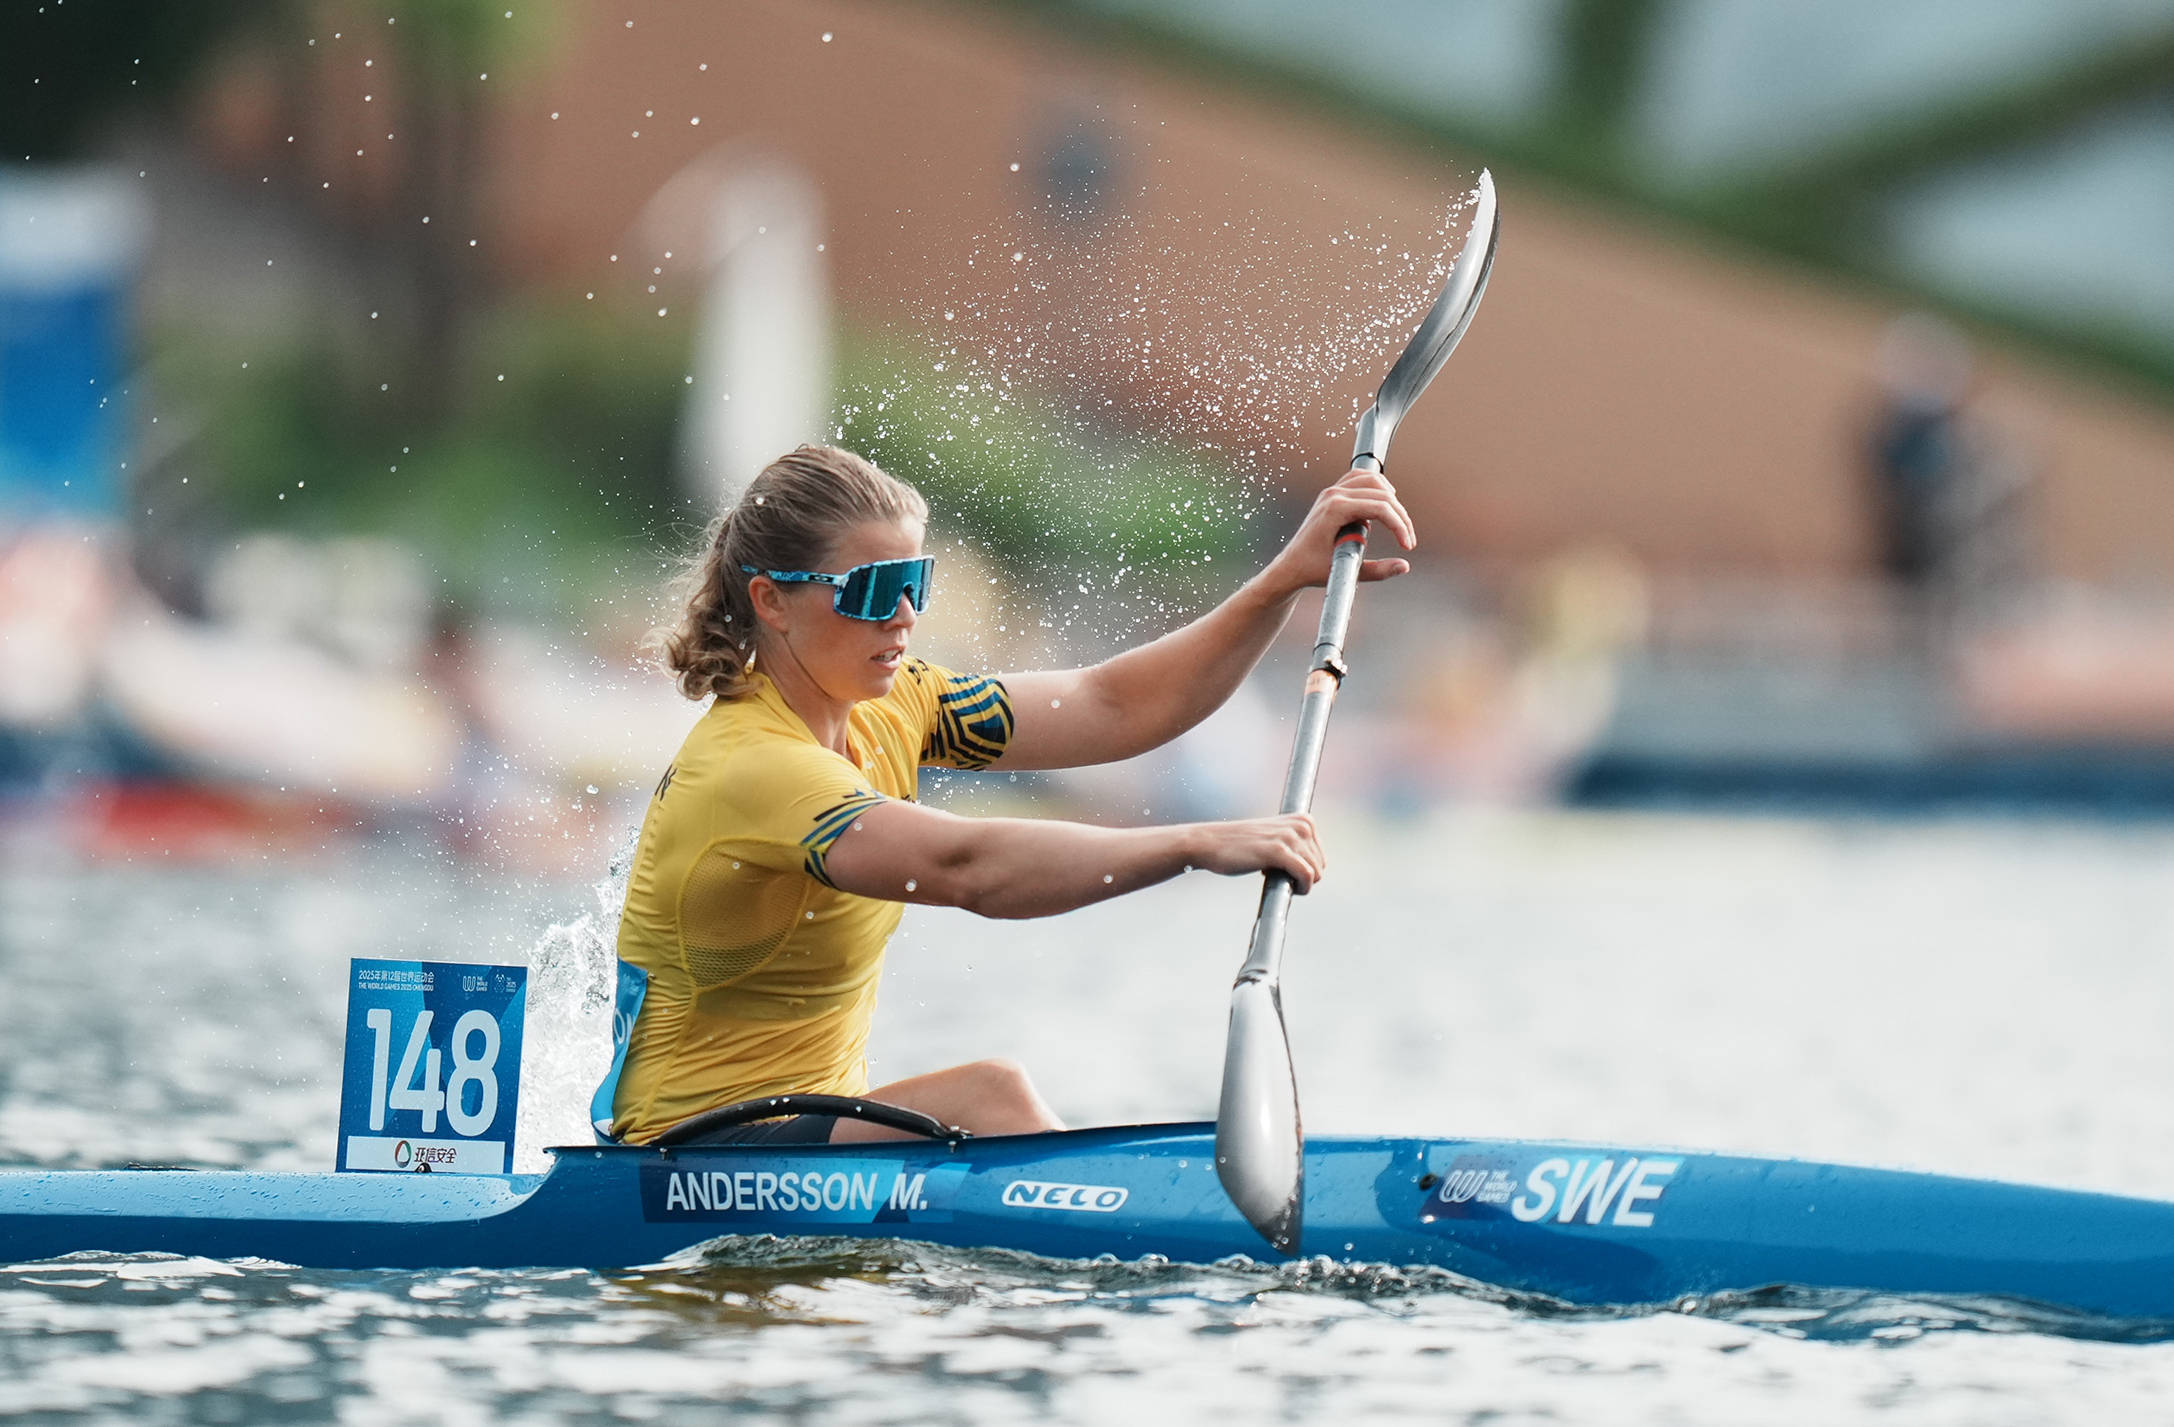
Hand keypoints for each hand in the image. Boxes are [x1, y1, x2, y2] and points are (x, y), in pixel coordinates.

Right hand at [1189, 813, 1325, 892]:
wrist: (1210, 843)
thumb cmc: (1240, 845)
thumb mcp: (1274, 837)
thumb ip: (1295, 845)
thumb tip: (1317, 872)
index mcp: (1303, 819)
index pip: (1320, 856)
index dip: (1303, 868)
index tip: (1282, 868)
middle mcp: (1301, 825)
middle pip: (1319, 866)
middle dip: (1300, 877)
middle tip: (1275, 874)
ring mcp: (1290, 836)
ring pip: (1315, 873)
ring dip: (1298, 884)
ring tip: (1274, 878)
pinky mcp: (1279, 851)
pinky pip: (1306, 876)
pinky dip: (1301, 888)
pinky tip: (1286, 888)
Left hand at [1257, 467, 1417, 599]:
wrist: (1291, 566)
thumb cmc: (1311, 569)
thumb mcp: (1346, 572)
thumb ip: (1377, 571)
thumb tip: (1403, 566)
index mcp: (1335, 509)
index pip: (1380, 507)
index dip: (1399, 526)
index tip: (1406, 545)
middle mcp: (1333, 495)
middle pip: (1381, 494)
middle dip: (1400, 517)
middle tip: (1407, 539)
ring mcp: (1332, 492)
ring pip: (1372, 479)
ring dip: (1391, 498)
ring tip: (1399, 522)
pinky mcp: (1332, 494)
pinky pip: (1359, 478)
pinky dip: (1376, 486)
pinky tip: (1384, 502)